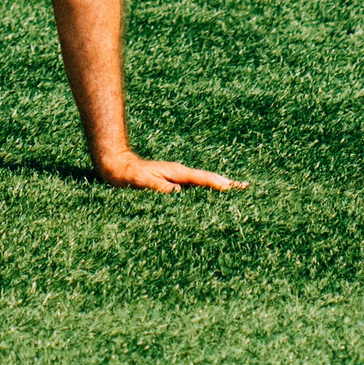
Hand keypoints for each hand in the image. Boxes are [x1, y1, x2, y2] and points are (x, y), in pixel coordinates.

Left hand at [95, 150, 241, 193]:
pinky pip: (193, 188)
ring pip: (202, 184)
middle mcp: (179, 175)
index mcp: (176, 173)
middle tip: (246, 188)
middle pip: (207, 180)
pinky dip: (206, 191)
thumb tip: (176, 192)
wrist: (116, 166)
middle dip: (226, 184)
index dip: (217, 183)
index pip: (201, 179)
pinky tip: (213, 198)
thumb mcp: (141, 181)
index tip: (233, 187)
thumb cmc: (128, 175)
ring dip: (218, 187)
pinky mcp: (173, 184)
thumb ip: (157, 186)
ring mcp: (177, 179)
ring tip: (237, 192)